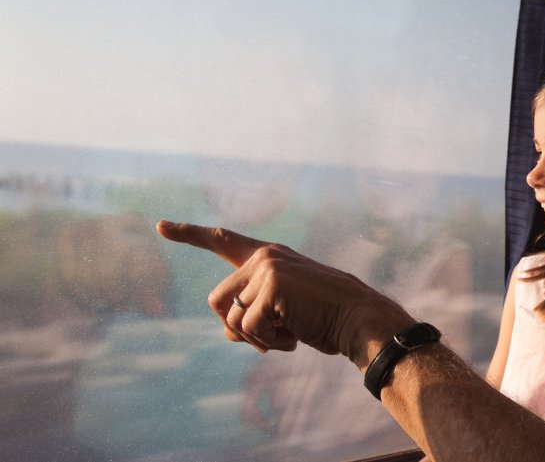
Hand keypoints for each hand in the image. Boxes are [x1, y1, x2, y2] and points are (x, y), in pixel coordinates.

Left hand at [155, 220, 414, 364]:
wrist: (357, 319)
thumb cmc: (325, 318)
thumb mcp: (284, 310)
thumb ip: (254, 309)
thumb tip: (228, 331)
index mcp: (269, 256)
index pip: (222, 241)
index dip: (189, 234)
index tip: (160, 226)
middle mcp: (264, 257)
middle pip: (218, 300)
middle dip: (237, 328)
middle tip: (269, 338)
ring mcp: (267, 269)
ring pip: (230, 318)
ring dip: (255, 339)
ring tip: (287, 336)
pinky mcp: (272, 287)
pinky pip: (248, 329)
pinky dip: (268, 343)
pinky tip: (293, 338)